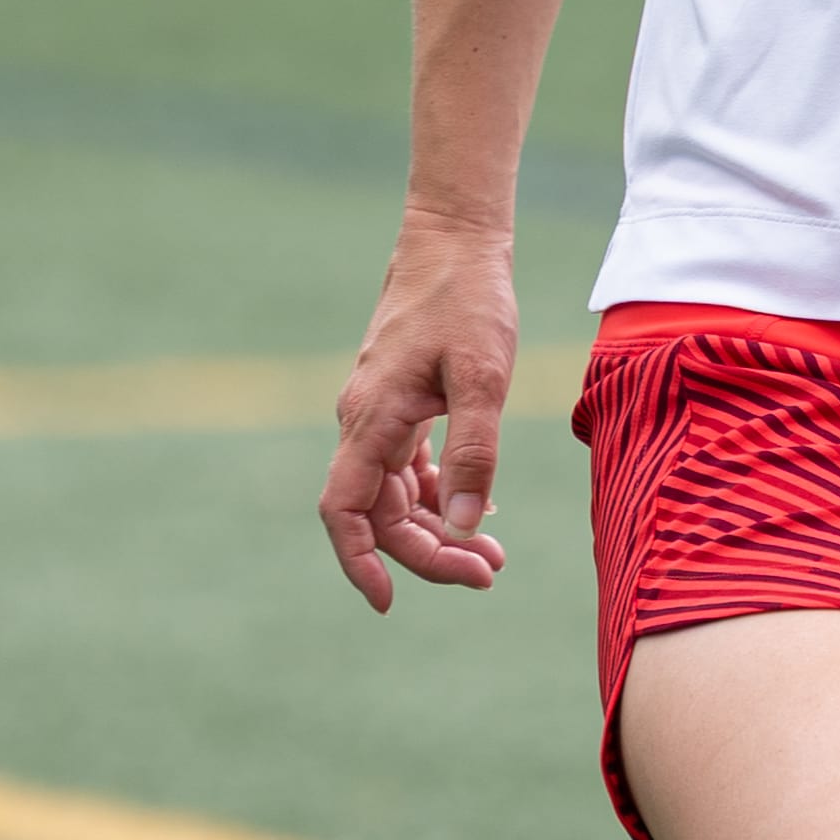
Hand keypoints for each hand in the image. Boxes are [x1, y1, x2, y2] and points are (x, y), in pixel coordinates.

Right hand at [318, 208, 519, 614]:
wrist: (455, 238)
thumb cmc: (469, 299)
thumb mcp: (482, 377)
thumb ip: (474, 454)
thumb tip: (465, 527)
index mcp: (372, 419)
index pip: (345, 511)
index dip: (359, 562)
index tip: (391, 602)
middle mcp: (364, 422)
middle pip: (380, 514)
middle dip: (429, 553)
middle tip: (491, 573)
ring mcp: (380, 412)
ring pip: (396, 494)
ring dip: (439, 530)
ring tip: (495, 555)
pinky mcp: (401, 401)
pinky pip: (409, 467)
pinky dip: (440, 494)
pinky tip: (480, 509)